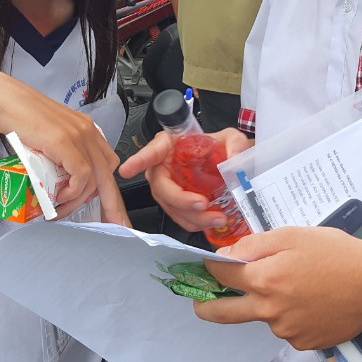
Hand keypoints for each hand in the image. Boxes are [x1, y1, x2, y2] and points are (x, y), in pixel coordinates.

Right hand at [0, 72, 128, 225]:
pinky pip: (81, 175)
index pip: (108, 164)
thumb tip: (59, 182)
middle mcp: (87, 131)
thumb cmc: (18, 117)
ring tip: (60, 208)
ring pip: (94, 179)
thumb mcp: (47, 138)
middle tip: (113, 224)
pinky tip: (58, 195)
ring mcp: (78, 135)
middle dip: (111, 204)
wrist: (1, 100)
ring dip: (77, 201)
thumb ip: (58, 155)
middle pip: (108, 175)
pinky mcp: (65, 142)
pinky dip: (72, 191)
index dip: (110, 190)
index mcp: (86, 129)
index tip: (111, 211)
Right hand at [119, 127, 251, 230]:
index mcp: (170, 146)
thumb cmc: (219, 147)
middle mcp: (163, 167)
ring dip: (191, 217)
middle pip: (161, 187)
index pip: (151, 152)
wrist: (226, 164)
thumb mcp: (230, 138)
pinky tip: (211, 221)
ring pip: (169, 206)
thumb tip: (235, 157)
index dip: (138, 161)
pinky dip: (194, 223)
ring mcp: (168, 187)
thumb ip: (235, 143)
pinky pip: (179, 216)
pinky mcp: (176, 203)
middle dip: (180, 200)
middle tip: (202, 204)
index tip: (126, 169)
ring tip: (216, 217)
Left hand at [194, 228, 361, 349]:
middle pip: (222, 313)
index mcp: (264, 280)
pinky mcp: (303, 343)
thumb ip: (254, 245)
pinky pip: (286, 327)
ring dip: (265, 303)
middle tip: (199, 300)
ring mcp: (286, 331)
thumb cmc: (336, 253)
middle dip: (205, 305)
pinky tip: (311, 300)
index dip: (210, 266)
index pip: (220, 275)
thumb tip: (227, 256)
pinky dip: (290, 314)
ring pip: (262, 316)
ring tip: (297, 285)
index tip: (206, 264)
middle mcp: (269, 311)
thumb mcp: (293, 235)